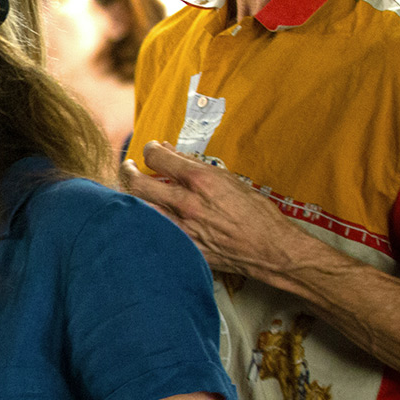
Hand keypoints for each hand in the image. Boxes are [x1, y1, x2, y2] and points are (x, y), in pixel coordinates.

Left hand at [121, 142, 304, 280]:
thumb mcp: (229, 180)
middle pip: (137, 183)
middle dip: (127, 171)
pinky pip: (152, 232)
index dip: (149, 150)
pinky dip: (144, 222)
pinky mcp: (182, 248)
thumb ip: (195, 165)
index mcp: (201, 181)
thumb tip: (170, 151)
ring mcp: (182, 228)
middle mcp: (187, 203)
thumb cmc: (257, 214)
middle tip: (128, 168)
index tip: (149, 150)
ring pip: (139, 209)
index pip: (157, 158)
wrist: (271, 249)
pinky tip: (144, 218)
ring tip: (131, 191)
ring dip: (131, 198)